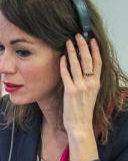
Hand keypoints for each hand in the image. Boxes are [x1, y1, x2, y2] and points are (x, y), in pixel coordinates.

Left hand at [60, 34, 101, 160]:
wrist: (80, 125)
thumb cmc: (82, 111)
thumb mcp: (90, 94)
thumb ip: (87, 82)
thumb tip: (81, 71)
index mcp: (97, 84)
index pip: (98, 62)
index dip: (95, 50)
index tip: (92, 40)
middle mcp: (91, 84)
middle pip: (88, 60)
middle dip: (83, 46)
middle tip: (78, 36)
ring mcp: (81, 87)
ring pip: (77, 65)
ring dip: (73, 51)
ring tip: (68, 42)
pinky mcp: (70, 92)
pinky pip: (66, 75)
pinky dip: (64, 65)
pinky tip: (62, 57)